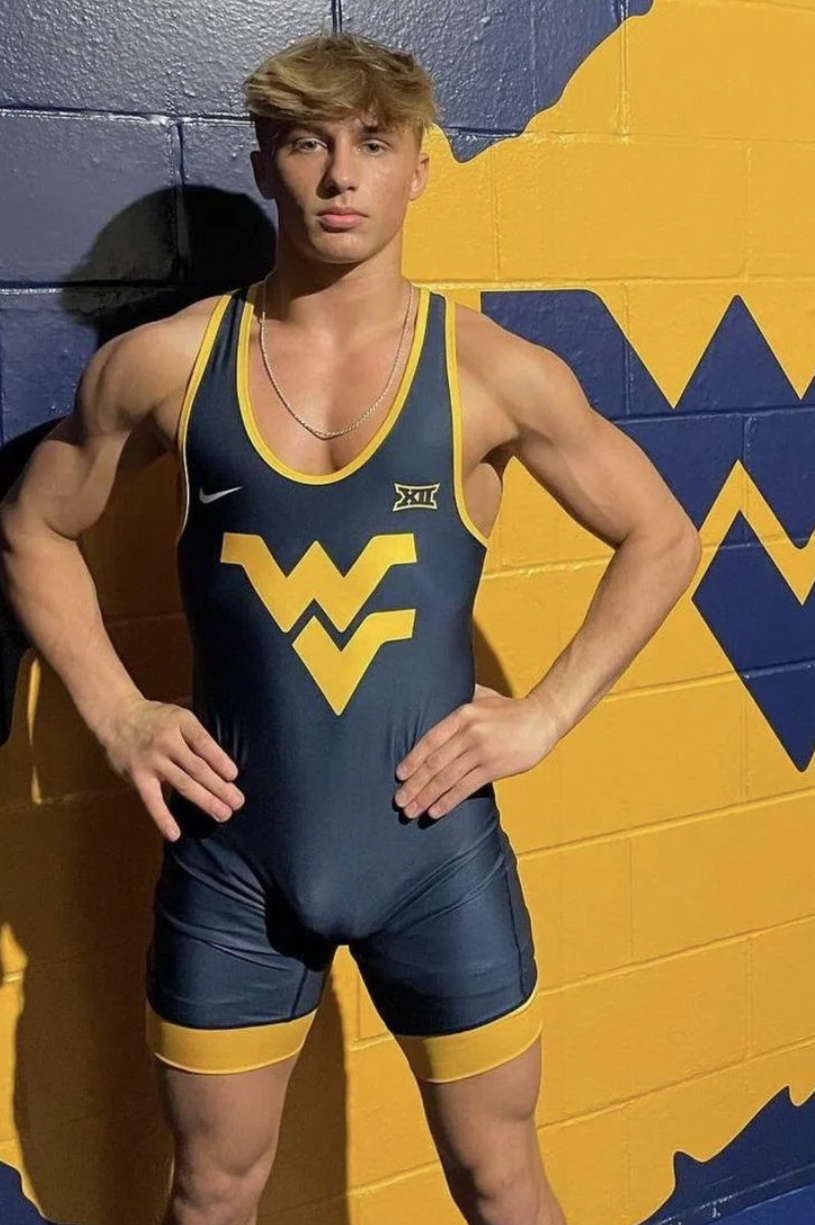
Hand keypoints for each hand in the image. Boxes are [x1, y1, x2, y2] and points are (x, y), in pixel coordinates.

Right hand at [97, 695, 243, 840]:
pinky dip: (162, 818)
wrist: (117, 717)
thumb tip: (225, 764)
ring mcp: (152, 760)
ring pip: (183, 784)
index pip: (204, 743)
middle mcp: (168, 741)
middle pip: (198, 768)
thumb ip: (197, 736)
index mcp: (182, 723)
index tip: (233, 776)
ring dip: (205, 801)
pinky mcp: (138, 776)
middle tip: (237, 802)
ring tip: (223, 814)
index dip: (220, 760)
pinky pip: (152, 800)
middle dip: (220, 787)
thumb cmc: (158, 720)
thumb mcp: (180, 716)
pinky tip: (174, 834)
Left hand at [393, 683, 559, 820]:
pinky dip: (448, 801)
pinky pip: (465, 788)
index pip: (429, 741)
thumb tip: (436, 696)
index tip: (399, 776)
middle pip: (434, 763)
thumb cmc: (510, 710)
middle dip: (414, 785)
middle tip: (399, 801)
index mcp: (462, 715)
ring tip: (411, 811)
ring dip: (426, 797)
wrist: (542, 719)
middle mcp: (469, 733)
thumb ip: (460, 698)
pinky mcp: (494, 767)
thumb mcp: (482, 697)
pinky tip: (435, 811)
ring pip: (446, 779)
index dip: (412, 760)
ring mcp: (481, 752)